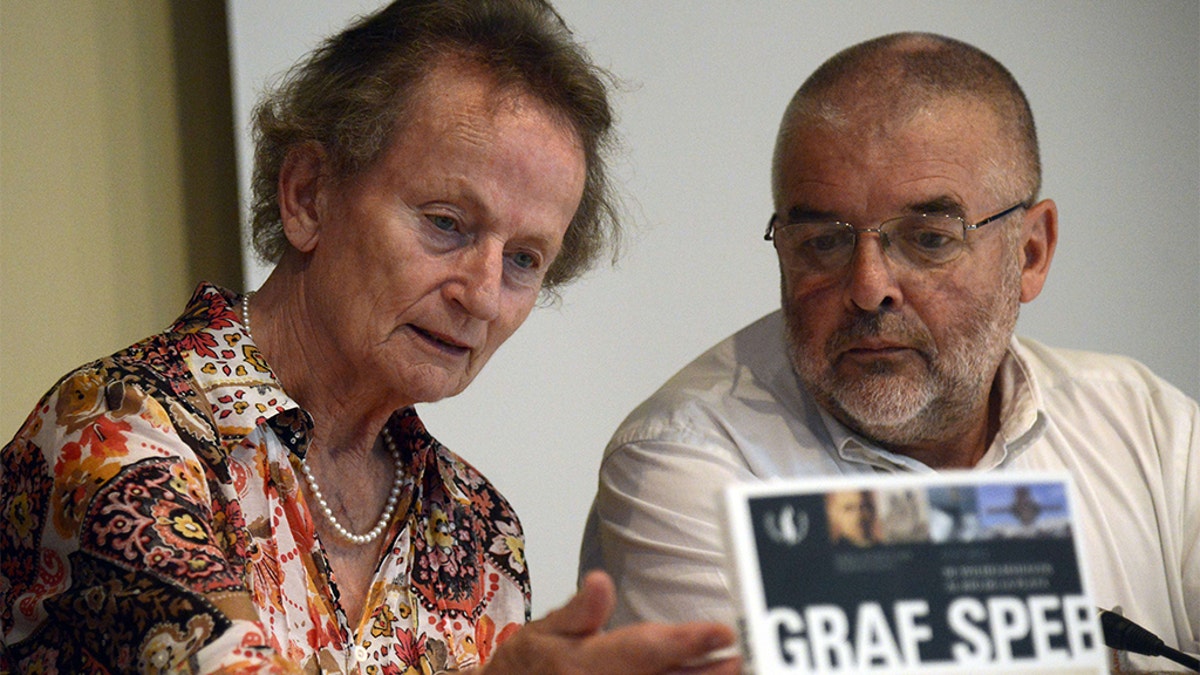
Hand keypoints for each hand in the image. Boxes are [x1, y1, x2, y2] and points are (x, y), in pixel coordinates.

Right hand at [478, 570, 740, 674]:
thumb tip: (602, 582)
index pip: (647, 651)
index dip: (689, 643)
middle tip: (744, 657)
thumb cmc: (530, 668)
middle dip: (710, 674)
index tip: (723, 633)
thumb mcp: (542, 633)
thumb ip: (577, 612)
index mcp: (586, 664)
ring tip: (736, 670)